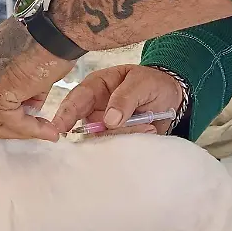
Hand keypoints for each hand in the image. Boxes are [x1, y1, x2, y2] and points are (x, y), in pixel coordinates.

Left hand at [0, 18, 73, 140]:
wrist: (56, 31)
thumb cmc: (50, 39)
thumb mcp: (29, 66)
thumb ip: (22, 86)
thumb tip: (29, 106)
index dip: (1, 113)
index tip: (24, 118)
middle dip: (7, 126)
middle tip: (32, 129)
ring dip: (20, 131)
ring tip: (43, 130)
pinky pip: (12, 122)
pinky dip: (30, 130)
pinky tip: (46, 129)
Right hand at [52, 65, 184, 135]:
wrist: (171, 96)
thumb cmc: (153, 83)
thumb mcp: (142, 82)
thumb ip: (126, 97)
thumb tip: (109, 120)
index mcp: (95, 87)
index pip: (75, 100)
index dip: (65, 114)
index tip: (59, 129)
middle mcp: (94, 109)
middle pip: (85, 126)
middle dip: (100, 132)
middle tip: (127, 127)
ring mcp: (103, 126)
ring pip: (102, 140)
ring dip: (125, 135)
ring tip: (149, 125)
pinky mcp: (115, 139)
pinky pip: (115, 147)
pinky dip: (131, 142)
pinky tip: (148, 131)